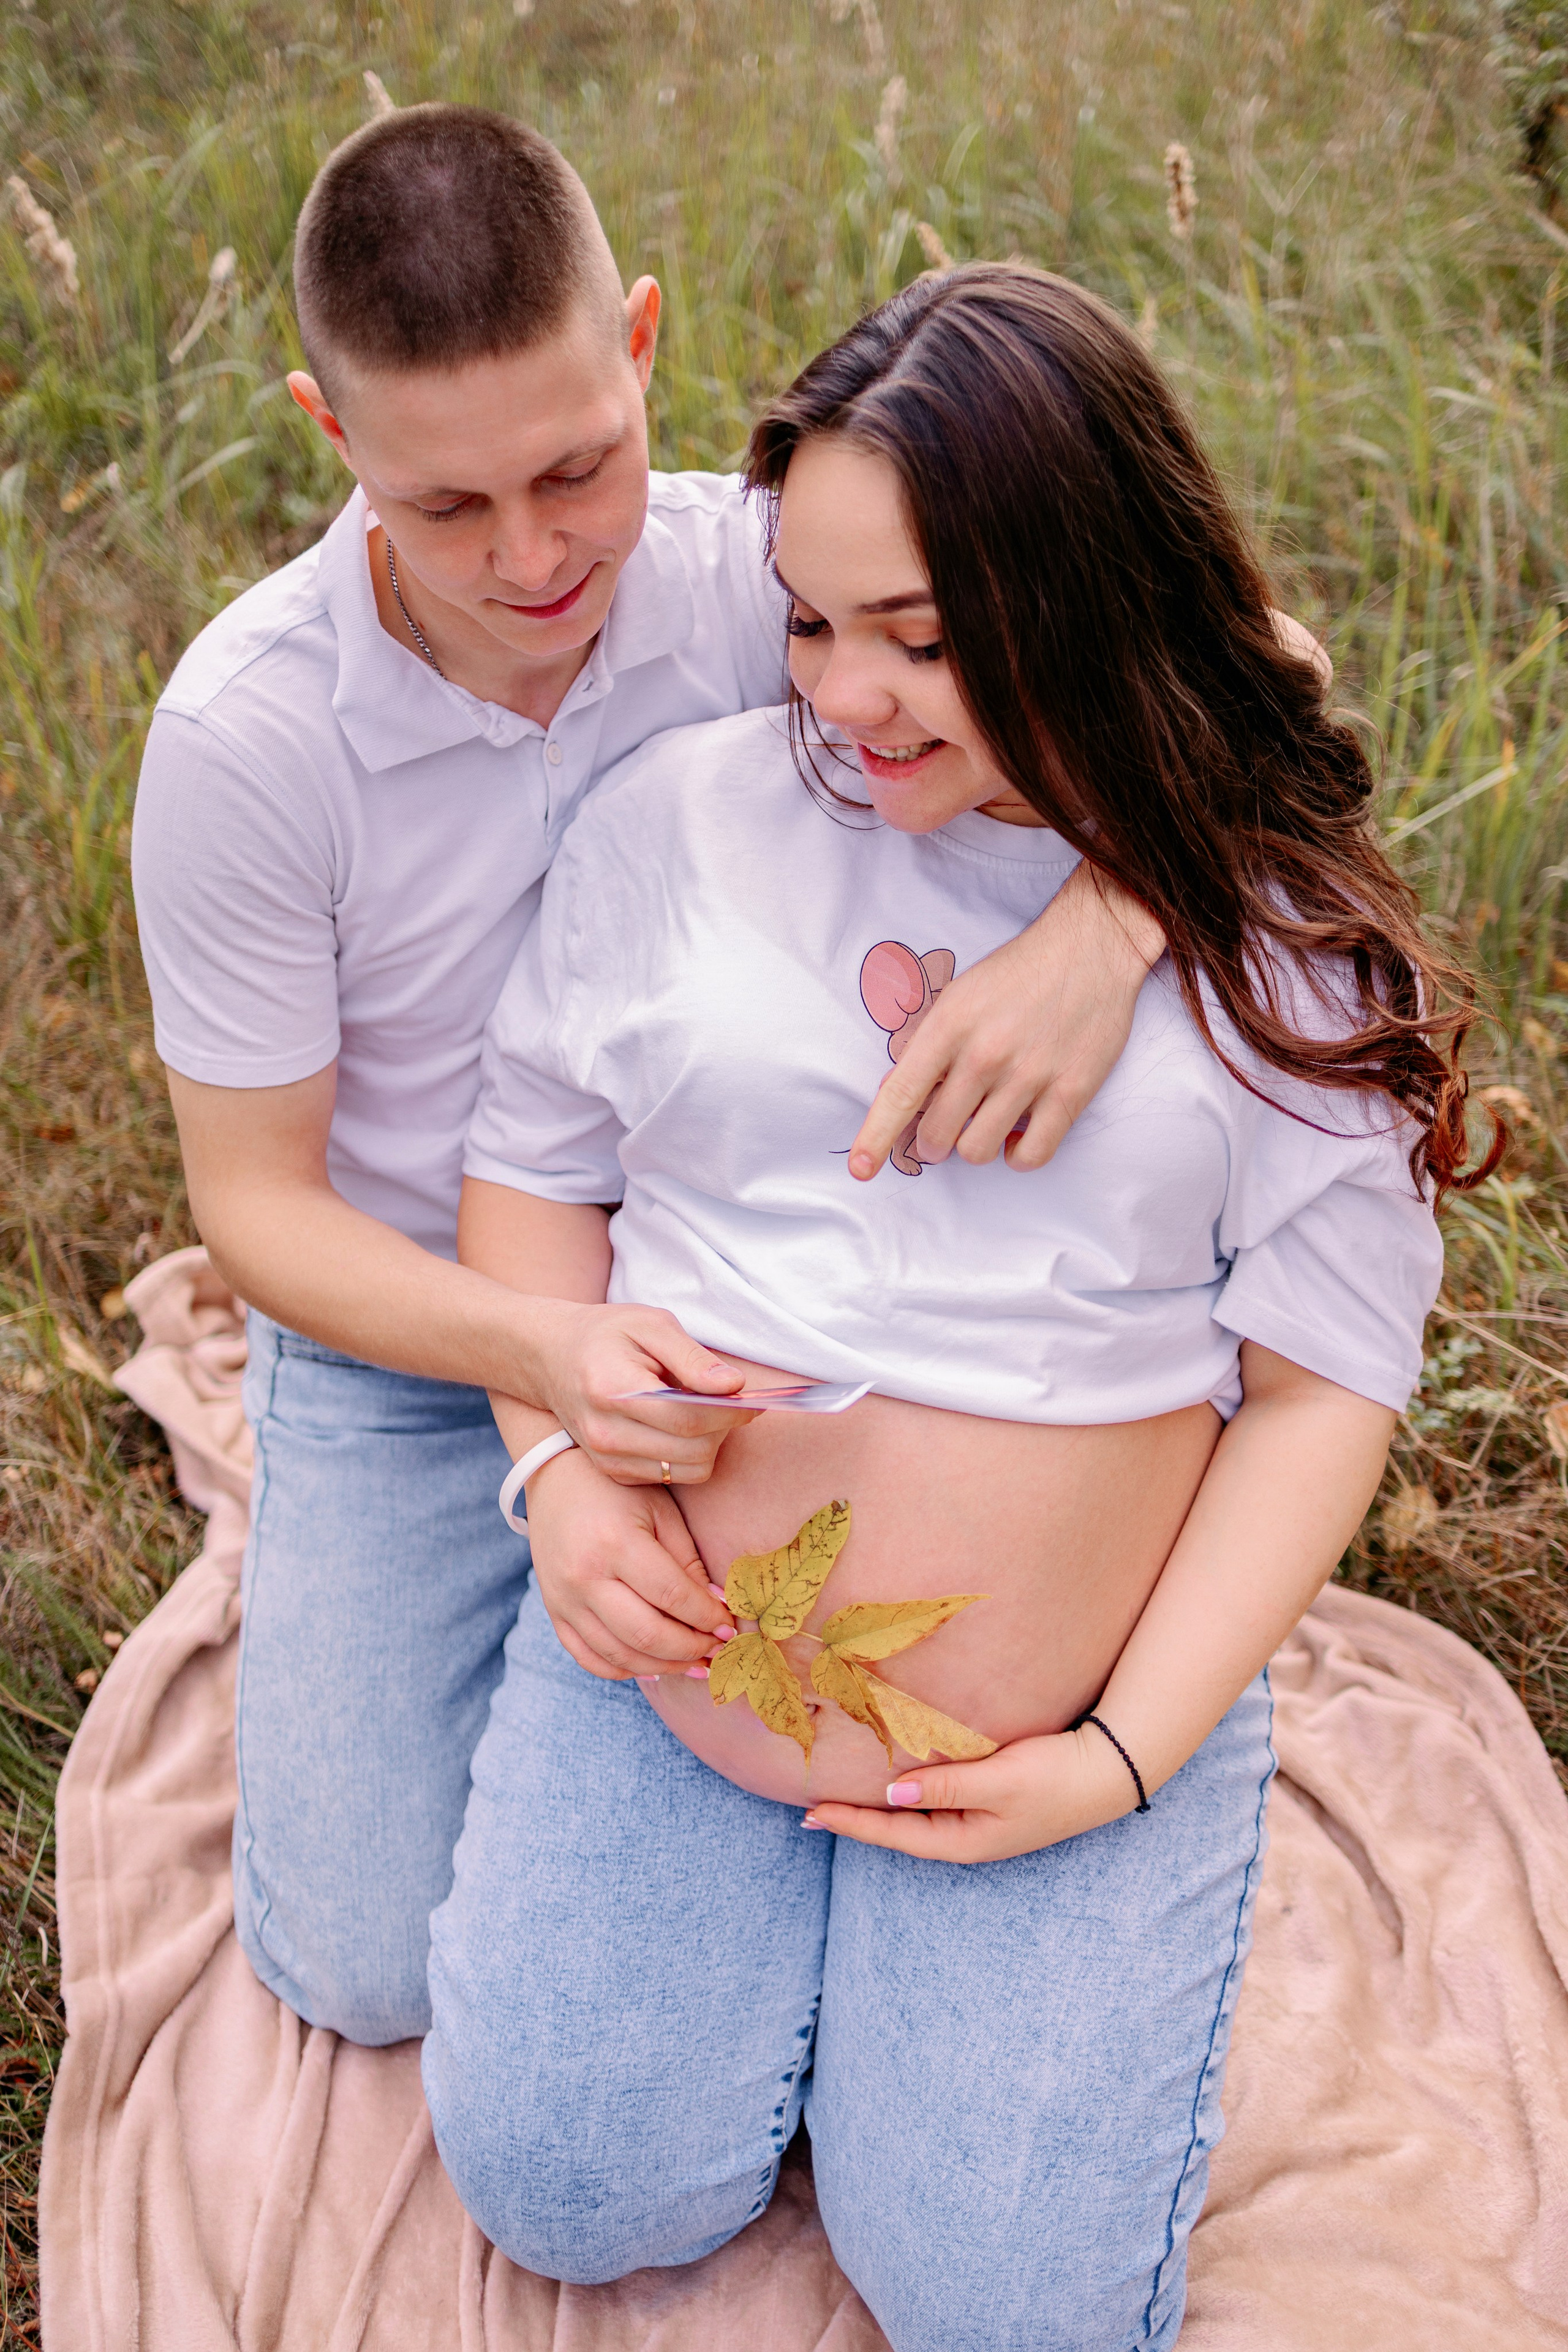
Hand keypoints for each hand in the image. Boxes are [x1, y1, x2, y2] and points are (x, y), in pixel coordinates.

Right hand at [522, 1296, 758, 1485]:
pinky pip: (672, 1477)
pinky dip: (688, 1456)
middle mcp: (607, 1433)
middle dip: (724, 1428)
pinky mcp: (614, 1472)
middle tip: (730, 1402)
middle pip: (693, 1450)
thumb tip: (735, 1385)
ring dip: (710, 1445)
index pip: (689, 1418)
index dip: (731, 1412)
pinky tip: (681, 1427)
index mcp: (613, 1390)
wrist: (549, 1358)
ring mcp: (607, 1458)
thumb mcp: (650, 1324)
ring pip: (688, 1470)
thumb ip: (693, 1357)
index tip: (755, 1400)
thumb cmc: (605, 1334)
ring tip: (703, 1412)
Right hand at [524, 1445, 735, 1677]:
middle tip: (717, 1649)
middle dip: (691, 1649)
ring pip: (619, 1655)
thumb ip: (688, 1561)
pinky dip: (624, 1669)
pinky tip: (653, 1666)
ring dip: (664, 1666)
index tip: (730, 1627)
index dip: (707, 1617)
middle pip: (646, 1634)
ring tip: (695, 1663)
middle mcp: (584, 1577)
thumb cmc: (617, 1488)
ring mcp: (563, 1600)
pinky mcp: (554, 1612)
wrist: (555, 1478)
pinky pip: (589, 1658)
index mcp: (615, 1544)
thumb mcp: (660, 1512)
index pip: (672, 1596)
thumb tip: (718, 1609)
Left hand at [801, 1721, 1140, 1860]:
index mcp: (966, 1840)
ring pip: (915, 1815)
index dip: (852, 1823)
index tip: (811, 1813)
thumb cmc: (1054, 1778)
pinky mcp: (988, 1798)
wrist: (1107, 1770)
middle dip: (857, 1819)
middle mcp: (967, 1835)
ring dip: (879, 1807)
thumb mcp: (998, 1781)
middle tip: (811, 1808)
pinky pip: (935, 1799)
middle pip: (899, 1830)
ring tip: (841, 1795)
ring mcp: (978, 1819)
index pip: (894, 1834)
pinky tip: (892, 1779)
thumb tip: (892, 1795)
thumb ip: (946, 1787)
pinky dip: (906, 1791)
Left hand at [846, 865, 1163, 1181]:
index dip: (875, 1138)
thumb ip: (928, 1045)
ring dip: (974, 1148)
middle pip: (938, 1133)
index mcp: (950, 1025)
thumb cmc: (1017, 973)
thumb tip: (893, 1094)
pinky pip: (1032, 1155)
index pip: (900, 1094)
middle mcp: (986, 1054)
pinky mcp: (1071, 1091)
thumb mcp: (959, 996)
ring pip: (978, 1150)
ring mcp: (1030, 1075)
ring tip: (984, 1125)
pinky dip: (1017, 1157)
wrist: (1090, 947)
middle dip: (933, 1142)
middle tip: (944, 1130)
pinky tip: (1016, 1138)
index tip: (860, 1169)